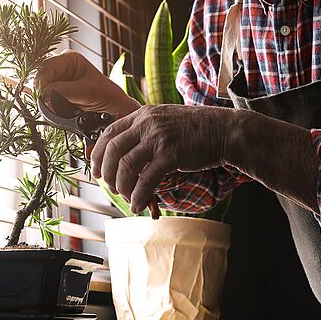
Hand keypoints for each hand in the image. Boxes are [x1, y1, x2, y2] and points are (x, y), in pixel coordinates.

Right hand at [34, 50, 139, 117]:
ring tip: (57, 109)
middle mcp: (60, 69)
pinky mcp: (54, 97)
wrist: (114, 110)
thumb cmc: (106, 95)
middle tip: (46, 103)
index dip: (41, 79)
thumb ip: (65, 91)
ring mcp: (56, 83)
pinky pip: (44, 102)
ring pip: (40, 92)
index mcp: (69, 59)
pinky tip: (57, 112)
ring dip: (45, 102)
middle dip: (42, 92)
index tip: (41, 92)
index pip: (47, 66)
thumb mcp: (88, 91)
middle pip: (40, 79)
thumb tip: (45, 93)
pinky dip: (48, 109)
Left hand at [91, 104, 232, 214]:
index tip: (96, 171)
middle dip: (107, 174)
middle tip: (112, 188)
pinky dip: (139, 195)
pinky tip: (139, 204)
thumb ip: (143, 131)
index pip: (109, 133)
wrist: (224, 130)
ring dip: (122, 187)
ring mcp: (159, 138)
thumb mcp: (163, 120)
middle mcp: (147, 124)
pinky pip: (146, 179)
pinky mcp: (172, 154)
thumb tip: (123, 152)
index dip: (97, 155)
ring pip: (126, 166)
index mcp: (142, 114)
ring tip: (127, 197)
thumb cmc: (195, 130)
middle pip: (112, 151)